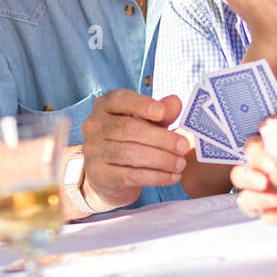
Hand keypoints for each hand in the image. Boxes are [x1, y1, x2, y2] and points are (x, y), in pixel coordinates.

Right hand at [80, 90, 185, 210]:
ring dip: (161, 159)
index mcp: (104, 106)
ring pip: (130, 153)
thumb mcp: (148, 123)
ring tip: (180, 164)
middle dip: (161, 138)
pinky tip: (172, 177)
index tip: (162, 113)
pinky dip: (156, 177)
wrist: (110, 175)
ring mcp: (93, 150)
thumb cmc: (131, 141)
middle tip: (184, 146)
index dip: (142, 105)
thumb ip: (162, 113)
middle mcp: (93, 126)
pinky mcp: (98, 174)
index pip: (120, 100)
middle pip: (128, 128)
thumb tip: (175, 102)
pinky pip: (130, 175)